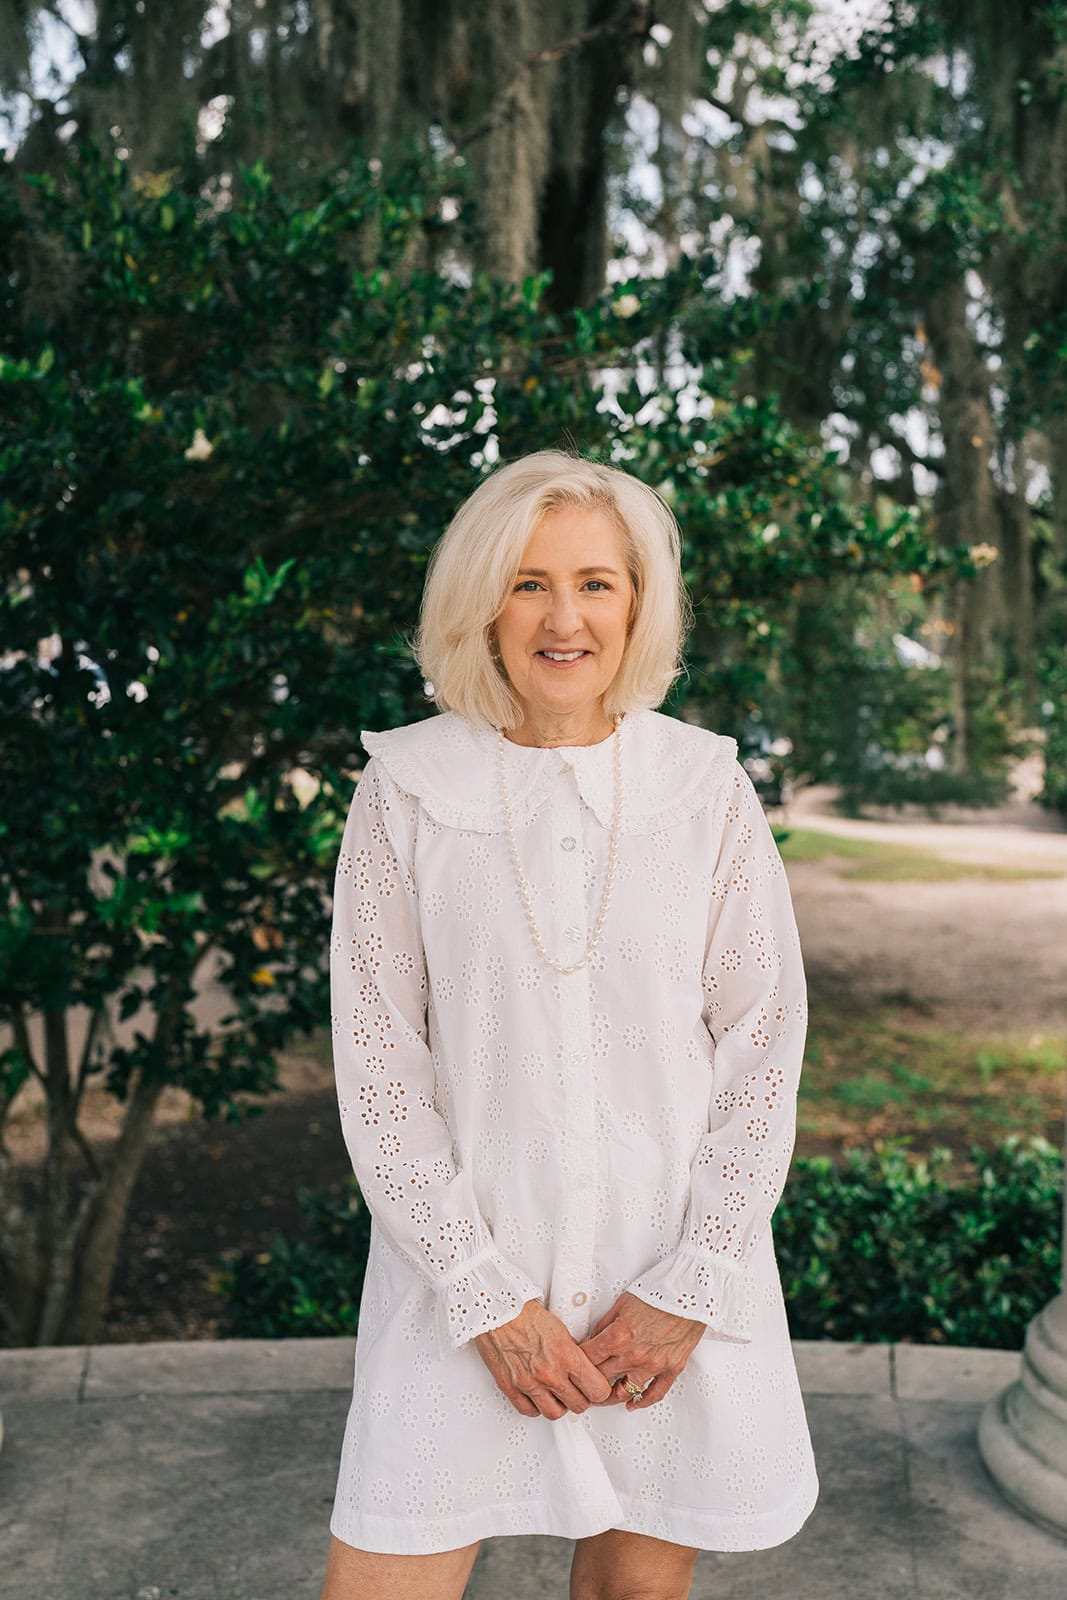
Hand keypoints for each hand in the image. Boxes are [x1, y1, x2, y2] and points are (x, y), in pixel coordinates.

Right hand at [473, 1299, 613, 1419]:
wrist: (496, 1311)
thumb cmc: (524, 1313)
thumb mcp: (560, 1328)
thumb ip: (572, 1351)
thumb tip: (582, 1366)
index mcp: (566, 1356)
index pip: (597, 1390)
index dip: (599, 1390)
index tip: (596, 1387)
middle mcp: (549, 1373)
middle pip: (579, 1406)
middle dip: (581, 1399)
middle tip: (577, 1391)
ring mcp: (529, 1383)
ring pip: (555, 1413)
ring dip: (558, 1406)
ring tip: (556, 1395)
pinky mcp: (510, 1387)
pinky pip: (528, 1411)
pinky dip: (535, 1407)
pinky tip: (537, 1396)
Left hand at [579, 1291, 704, 1410]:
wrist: (691, 1292)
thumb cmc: (658, 1292)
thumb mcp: (622, 1303)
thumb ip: (605, 1324)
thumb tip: (592, 1339)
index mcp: (618, 1336)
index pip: (588, 1358)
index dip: (576, 1362)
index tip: (572, 1364)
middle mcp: (633, 1355)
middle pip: (601, 1378)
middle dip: (588, 1381)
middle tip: (581, 1384)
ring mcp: (653, 1365)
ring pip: (624, 1391)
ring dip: (611, 1395)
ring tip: (601, 1397)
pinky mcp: (671, 1368)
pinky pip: (654, 1393)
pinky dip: (641, 1402)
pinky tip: (632, 1404)